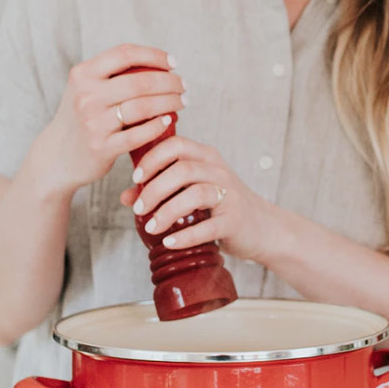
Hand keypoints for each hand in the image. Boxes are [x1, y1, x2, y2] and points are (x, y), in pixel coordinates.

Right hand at [37, 43, 185, 193]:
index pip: (125, 54)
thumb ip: (111, 74)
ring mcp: (93, 122)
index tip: (173, 63)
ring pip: (143, 107)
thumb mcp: (85, 89)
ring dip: (169, 102)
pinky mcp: (102, 147)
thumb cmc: (81, 117)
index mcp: (83, 74)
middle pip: (140, 81)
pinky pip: (138, 134)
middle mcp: (86, 96)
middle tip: (183, 86)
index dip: (154, 55)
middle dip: (169, 82)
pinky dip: (158, 126)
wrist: (57, 156)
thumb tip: (158, 63)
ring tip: (182, 102)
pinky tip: (168, 120)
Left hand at [120, 136, 276, 262]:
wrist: (262, 228)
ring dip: (167, 212)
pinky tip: (169, 242)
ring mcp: (229, 195)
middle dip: (154, 189)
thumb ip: (162, 189)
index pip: (176, 145)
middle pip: (182, 170)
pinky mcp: (234, 221)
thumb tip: (126, 197)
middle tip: (139, 208)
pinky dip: (185, 236)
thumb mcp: (193, 191)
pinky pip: (208, 227)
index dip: (152, 159)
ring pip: (195, 195)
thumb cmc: (221, 206)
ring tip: (151, 228)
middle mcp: (219, 171)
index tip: (136, 178)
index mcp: (206, 157)